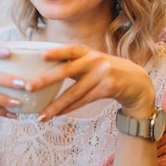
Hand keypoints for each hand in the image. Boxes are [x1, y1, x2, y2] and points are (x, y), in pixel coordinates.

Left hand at [25, 45, 156, 120]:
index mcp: (87, 52)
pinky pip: (84, 101)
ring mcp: (102, 74)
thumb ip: (72, 63)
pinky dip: (69, 109)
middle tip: (28, 86)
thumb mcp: (92, 62)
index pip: (70, 49)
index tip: (41, 54)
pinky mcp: (109, 88)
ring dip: (55, 105)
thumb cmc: (106, 71)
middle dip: (45, 79)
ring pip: (74, 92)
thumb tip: (43, 70)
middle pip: (66, 70)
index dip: (56, 51)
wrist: (138, 82)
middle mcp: (94, 61)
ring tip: (41, 115)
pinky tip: (56, 114)